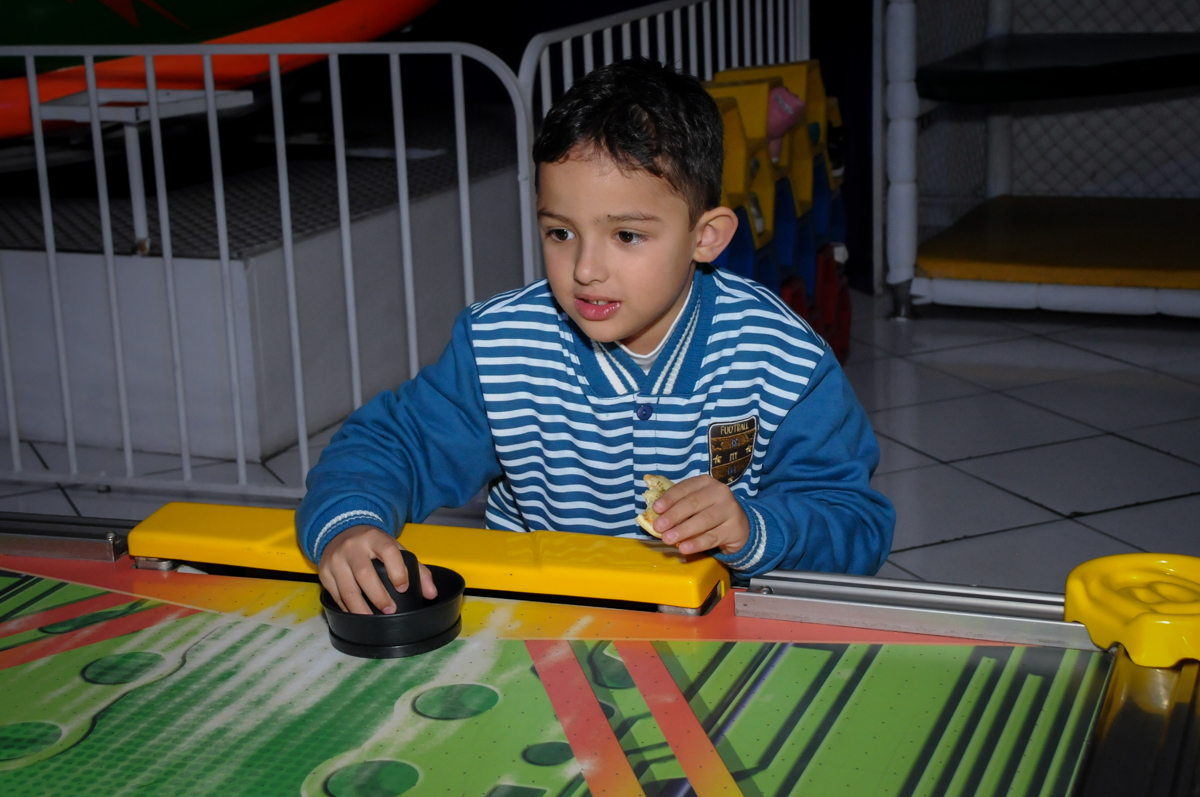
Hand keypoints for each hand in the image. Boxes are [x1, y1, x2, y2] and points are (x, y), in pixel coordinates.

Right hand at [318, 525, 437, 614]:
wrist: (340, 531)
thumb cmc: (373, 545)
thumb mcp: (395, 549)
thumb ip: (417, 570)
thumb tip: (432, 594)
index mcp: (374, 538)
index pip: (387, 551)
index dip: (397, 570)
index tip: (403, 588)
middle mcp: (353, 547)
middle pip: (364, 574)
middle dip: (378, 596)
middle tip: (390, 611)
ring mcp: (336, 559)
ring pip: (347, 589)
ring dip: (361, 609)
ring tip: (373, 620)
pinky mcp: (323, 572)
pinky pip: (336, 595)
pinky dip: (347, 609)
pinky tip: (358, 615)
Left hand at [651, 475, 749, 555]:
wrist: (739, 526)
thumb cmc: (709, 511)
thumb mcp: (696, 503)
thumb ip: (678, 505)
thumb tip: (655, 516)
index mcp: (706, 482)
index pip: (685, 488)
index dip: (669, 498)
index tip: (656, 509)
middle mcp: (719, 492)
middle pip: (693, 503)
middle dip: (673, 515)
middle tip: (658, 527)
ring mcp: (729, 510)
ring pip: (703, 520)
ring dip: (683, 530)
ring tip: (667, 539)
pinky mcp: (734, 529)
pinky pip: (712, 537)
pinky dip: (696, 543)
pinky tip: (684, 548)